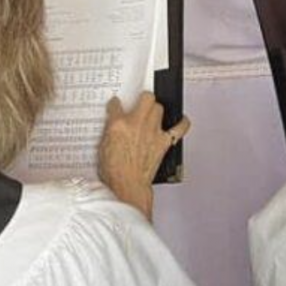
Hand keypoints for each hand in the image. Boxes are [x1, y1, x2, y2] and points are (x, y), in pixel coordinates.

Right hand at [98, 93, 189, 219]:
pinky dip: (182, 123)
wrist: (127, 187)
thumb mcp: (102, 148)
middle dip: (143, 99)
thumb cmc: (114, 173)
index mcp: (118, 125)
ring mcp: (152, 132)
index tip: (117, 105)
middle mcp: (137, 124)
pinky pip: (180, 128)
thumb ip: (110, 132)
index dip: (116, 103)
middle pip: (146, 98)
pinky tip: (181, 120)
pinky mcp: (163, 143)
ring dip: (155, 110)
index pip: (116, 105)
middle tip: (140, 103)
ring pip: (159, 108)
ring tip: (153, 113)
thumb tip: (114, 126)